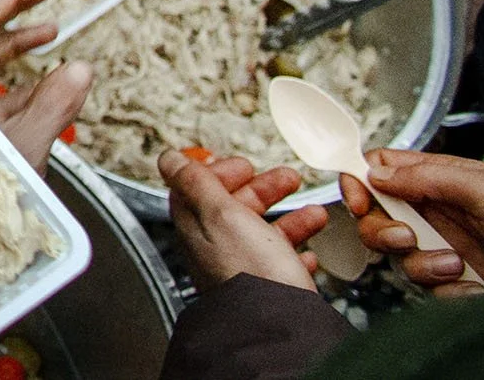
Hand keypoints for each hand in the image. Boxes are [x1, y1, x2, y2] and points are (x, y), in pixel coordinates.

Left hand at [160, 151, 329, 292]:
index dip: (220, 173)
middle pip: (235, 209)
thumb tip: (169, 158)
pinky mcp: (269, 291)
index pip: (197, 190)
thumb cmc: (250, 272)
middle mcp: (216, 251)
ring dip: (291, 219)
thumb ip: (197, 184)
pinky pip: (283, 267)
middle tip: (286, 179)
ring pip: (264, 236)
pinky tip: (310, 255)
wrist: (280, 326)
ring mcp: (243, 271)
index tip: (242, 165)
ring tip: (314, 214)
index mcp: (198, 229)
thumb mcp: (221, 214)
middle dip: (263, 189)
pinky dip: (298, 255)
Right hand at [344, 149, 483, 294]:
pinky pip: (428, 289)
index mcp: (444, 179)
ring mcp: (448, 247)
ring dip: (423, 264)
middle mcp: (442, 212)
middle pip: (381, 217)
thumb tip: (376, 172)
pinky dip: (447, 290)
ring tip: (456, 265)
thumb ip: (427, 176)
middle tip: (407, 237)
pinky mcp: (459, 281)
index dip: (362, 182)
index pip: (383, 170)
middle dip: (385, 231)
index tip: (359, 200)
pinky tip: (474, 285)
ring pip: (402, 257)